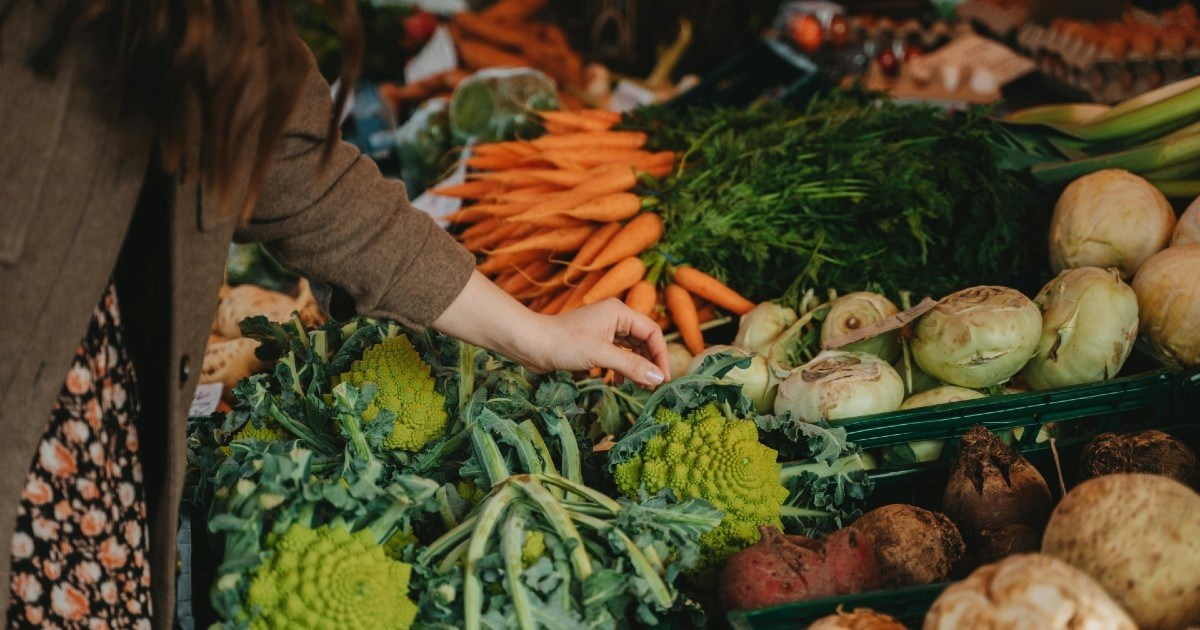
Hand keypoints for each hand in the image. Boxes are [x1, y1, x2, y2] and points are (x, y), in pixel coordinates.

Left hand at [520, 299, 668, 386]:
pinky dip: (622, 368)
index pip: (652, 332)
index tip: (663, 378)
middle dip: (649, 363)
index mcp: (619, 312)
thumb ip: (632, 366)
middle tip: (653, 386)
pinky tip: (618, 382)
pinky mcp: (594, 342)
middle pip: (643, 340)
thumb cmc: (564, 343)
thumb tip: (658, 378)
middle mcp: (614, 317)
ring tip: (640, 387)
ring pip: (631, 349)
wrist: (531, 344)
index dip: (661, 355)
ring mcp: (604, 329)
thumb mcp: (601, 355)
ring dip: (637, 367)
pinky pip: (617, 354)